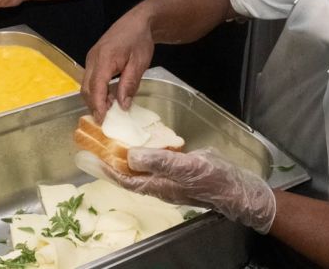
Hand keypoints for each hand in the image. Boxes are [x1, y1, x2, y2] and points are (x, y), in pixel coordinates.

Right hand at [81, 7, 154, 120]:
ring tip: (108, 111)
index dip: (98, 105)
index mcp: (105, 58)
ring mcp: (91, 58)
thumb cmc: (140, 40)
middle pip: (87, 88)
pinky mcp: (93, 59)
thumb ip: (130, 84)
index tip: (102, 120)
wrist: (137, 22)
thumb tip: (122, 105)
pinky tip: (108, 98)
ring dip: (94, 99)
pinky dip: (96, 91)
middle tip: (105, 120)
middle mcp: (93, 58)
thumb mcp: (139, 63)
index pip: (97, 86)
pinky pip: (90, 78)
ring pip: (86, 84)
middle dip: (93, 105)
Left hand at [105, 148, 276, 233]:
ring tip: (114, 140)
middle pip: (130, 174)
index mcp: (158, 185)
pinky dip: (146, 153)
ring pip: (142, 168)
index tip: (90, 157)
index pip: (125, 178)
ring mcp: (170, 179)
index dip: (106, 168)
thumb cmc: (214, 179)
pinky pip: (156, 163)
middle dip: (112, 161)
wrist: (239, 189)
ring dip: (127, 156)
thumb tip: (131, 156)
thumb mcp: (187, 166)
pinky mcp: (179, 172)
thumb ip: (159, 161)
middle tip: (97, 145)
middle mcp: (160, 184)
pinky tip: (145, 142)